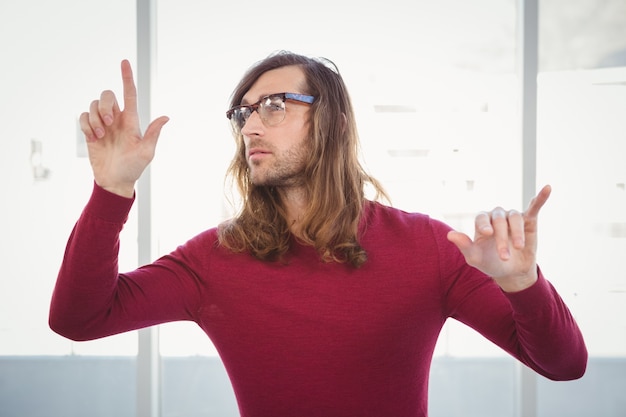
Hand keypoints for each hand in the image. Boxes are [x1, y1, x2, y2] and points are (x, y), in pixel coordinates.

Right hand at [78, 60, 168, 196]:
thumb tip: (166, 117)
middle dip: (105, 105)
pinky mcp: (90, 131)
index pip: (130, 94)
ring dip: (94, 118)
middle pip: (107, 95)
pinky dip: (85, 124)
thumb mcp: (146, 152)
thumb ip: (153, 134)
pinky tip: (92, 137)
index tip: (125, 62)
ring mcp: (103, 124)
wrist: (115, 181)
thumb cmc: (133, 168)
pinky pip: (83, 116)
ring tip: (100, 136)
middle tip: (109, 123)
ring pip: (93, 104)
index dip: (127, 78)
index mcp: (132, 121)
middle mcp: (117, 119)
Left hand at [446, 185, 551, 291]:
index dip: (484, 224)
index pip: (481, 218)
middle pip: (499, 220)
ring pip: (515, 218)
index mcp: (482, 222)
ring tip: (518, 247)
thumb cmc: (489, 262)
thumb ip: (464, 245)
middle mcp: (496, 216)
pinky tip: (547, 188)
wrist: (510, 272)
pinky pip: (534, 207)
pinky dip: (540, 198)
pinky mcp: (529, 220)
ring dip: (517, 233)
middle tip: (504, 256)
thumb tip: (449, 235)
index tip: (488, 234)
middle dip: (502, 238)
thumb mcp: (475, 258)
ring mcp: (513, 217)